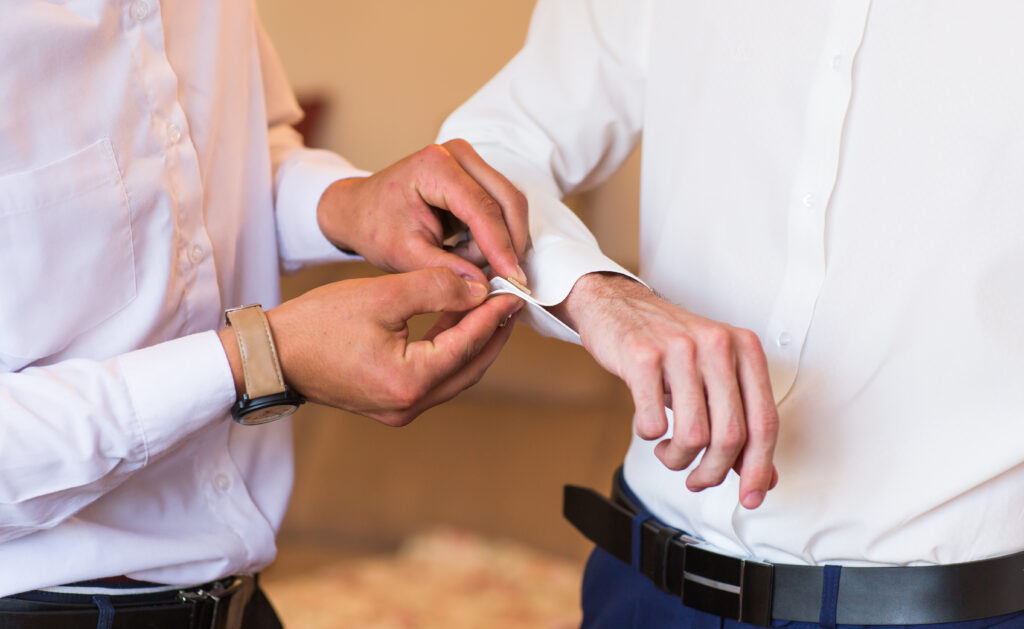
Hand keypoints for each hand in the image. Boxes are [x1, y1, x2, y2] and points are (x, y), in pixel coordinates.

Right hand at [220, 268, 522, 425]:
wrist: (271, 356)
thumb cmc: (317, 324)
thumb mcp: (382, 295)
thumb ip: (435, 288)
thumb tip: (478, 287)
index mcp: (410, 380)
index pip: (468, 343)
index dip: (493, 314)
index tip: (512, 291)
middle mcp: (410, 404)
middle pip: (470, 367)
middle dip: (492, 332)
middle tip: (508, 301)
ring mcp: (400, 410)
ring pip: (455, 375)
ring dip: (473, 343)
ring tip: (487, 308)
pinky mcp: (391, 405)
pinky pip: (434, 379)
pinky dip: (449, 352)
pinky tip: (453, 323)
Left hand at [317, 139, 528, 285]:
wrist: (360, 211)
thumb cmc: (375, 227)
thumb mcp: (406, 256)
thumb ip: (446, 271)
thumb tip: (484, 287)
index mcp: (434, 167)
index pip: (482, 208)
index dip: (502, 247)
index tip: (514, 279)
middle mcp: (456, 155)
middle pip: (507, 200)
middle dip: (511, 243)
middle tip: (508, 280)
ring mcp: (468, 161)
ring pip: (508, 204)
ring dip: (502, 240)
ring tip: (474, 266)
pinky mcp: (474, 175)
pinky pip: (500, 206)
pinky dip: (495, 235)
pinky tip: (472, 253)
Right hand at [556, 273, 778, 508]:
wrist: (619, 306)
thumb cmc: (670, 346)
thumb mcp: (713, 376)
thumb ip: (739, 421)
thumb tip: (763, 476)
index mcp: (745, 349)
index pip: (764, 422)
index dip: (760, 468)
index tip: (750, 498)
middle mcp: (718, 345)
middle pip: (730, 436)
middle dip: (713, 472)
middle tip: (697, 479)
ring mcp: (680, 348)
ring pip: (694, 435)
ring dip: (678, 459)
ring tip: (669, 452)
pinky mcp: (642, 356)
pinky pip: (653, 422)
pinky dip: (651, 437)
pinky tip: (650, 427)